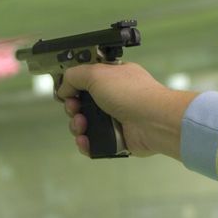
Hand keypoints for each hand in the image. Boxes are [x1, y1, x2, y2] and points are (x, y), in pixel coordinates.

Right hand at [56, 62, 197, 159]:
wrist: (154, 121)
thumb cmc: (129, 93)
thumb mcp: (97, 73)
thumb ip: (74, 76)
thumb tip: (63, 88)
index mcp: (113, 76)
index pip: (87, 78)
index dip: (74, 85)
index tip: (66, 91)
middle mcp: (116, 96)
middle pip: (83, 103)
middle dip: (73, 107)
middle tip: (75, 109)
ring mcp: (117, 118)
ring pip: (86, 124)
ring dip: (77, 126)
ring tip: (81, 126)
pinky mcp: (117, 138)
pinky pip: (95, 142)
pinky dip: (86, 143)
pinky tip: (85, 141)